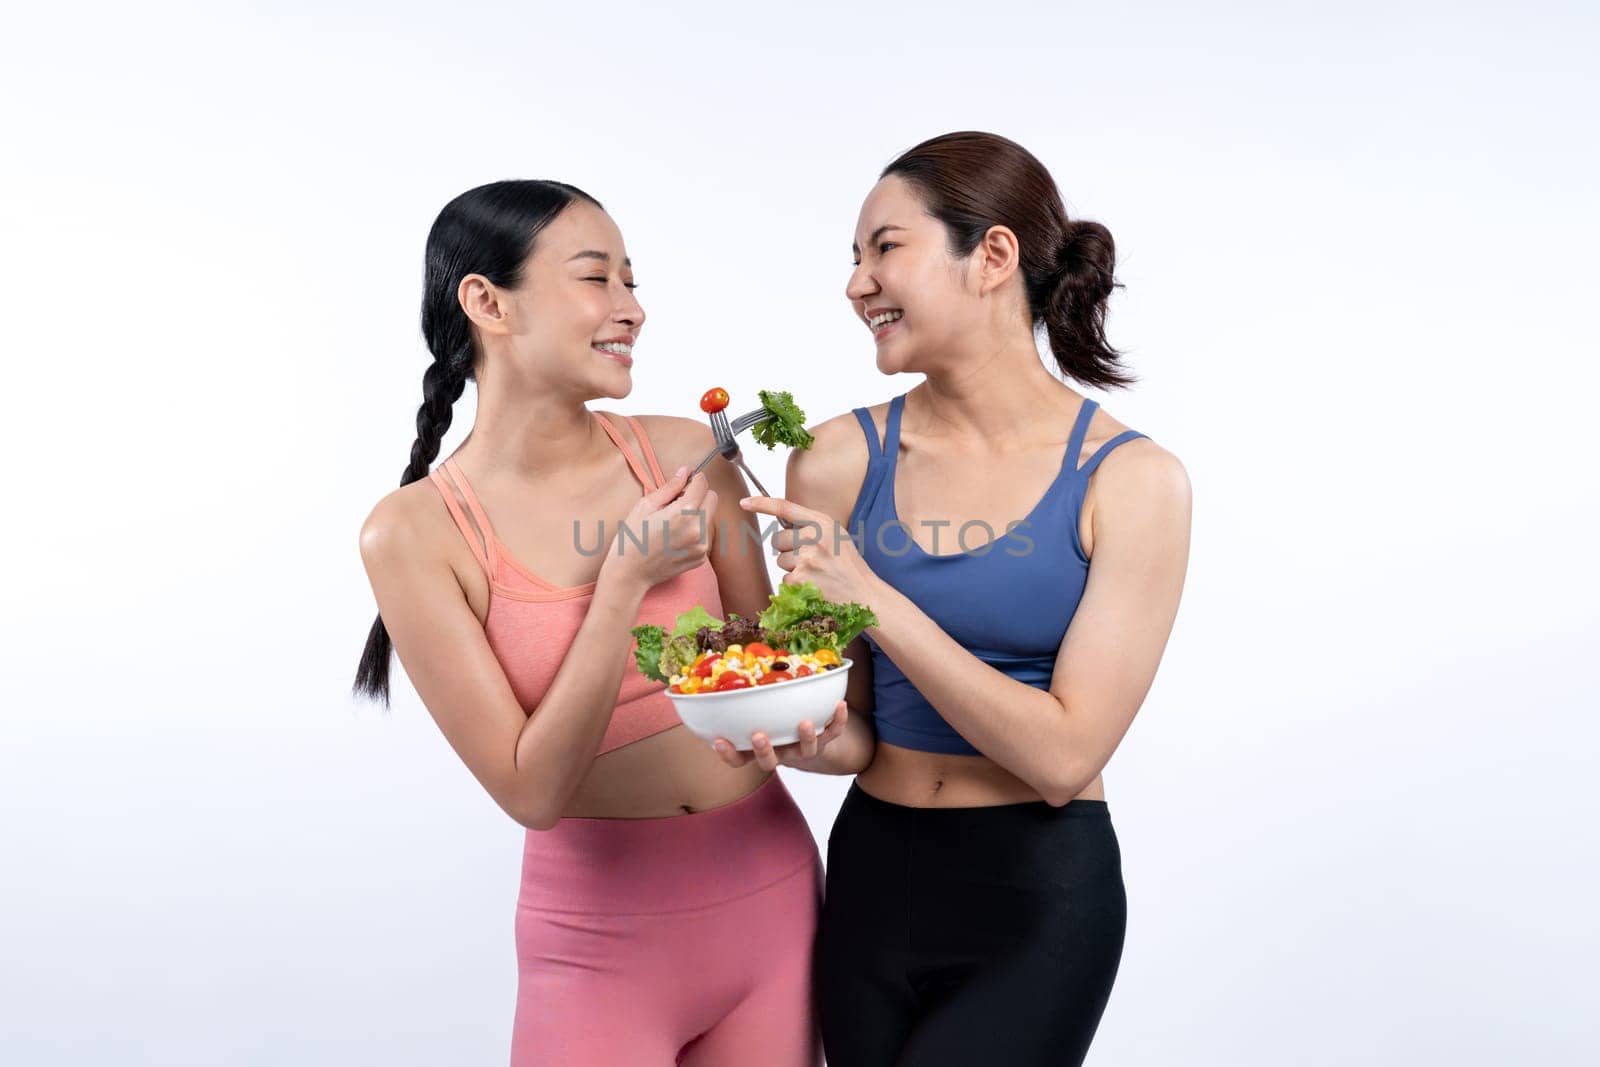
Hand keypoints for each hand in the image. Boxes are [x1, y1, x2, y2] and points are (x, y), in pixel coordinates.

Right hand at [604, 465, 716, 591]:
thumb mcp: (646, 506)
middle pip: (713, 498)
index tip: (686, 480)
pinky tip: (675, 537)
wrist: (630, 573)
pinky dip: (694, 531)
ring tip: (673, 522)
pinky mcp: (701, 557)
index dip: (694, 478)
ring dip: (697, 513)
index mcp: (683, 513)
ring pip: (709, 517)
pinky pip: (704, 535)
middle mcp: (697, 529)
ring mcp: (701, 546)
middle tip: (677, 502)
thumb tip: (686, 471)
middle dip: (699, 495)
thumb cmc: (632, 538)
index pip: (702, 484)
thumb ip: (670, 487)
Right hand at [711, 700, 850, 772]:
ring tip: (804, 722)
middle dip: (763, 750)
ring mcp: (802, 750)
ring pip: (804, 752)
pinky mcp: (825, 741)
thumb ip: (743, 695)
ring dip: (804, 738)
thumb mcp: (757, 710)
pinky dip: (838, 720)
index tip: (718, 740)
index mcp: (758, 748)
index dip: (727, 754)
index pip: (738, 759)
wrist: (815, 733)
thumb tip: (723, 661)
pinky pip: (833, 734)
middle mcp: (780, 753)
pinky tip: (840, 704)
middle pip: (768, 762)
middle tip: (758, 736)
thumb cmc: (776, 716)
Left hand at [738, 496, 880, 605]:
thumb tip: (783, 523)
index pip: (785, 507)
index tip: (744, 502)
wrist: (864, 593)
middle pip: (778, 539)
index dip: (761, 503)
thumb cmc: (849, 565)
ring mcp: (806, 558)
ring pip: (781, 561)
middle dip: (788, 550)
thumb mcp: (836, 536)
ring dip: (793, 569)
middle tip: (811, 560)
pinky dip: (795, 584)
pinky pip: (784, 579)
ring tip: (816, 573)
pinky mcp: (800, 579)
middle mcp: (813, 536)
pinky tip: (814, 585)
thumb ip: (813, 527)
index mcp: (822, 522)